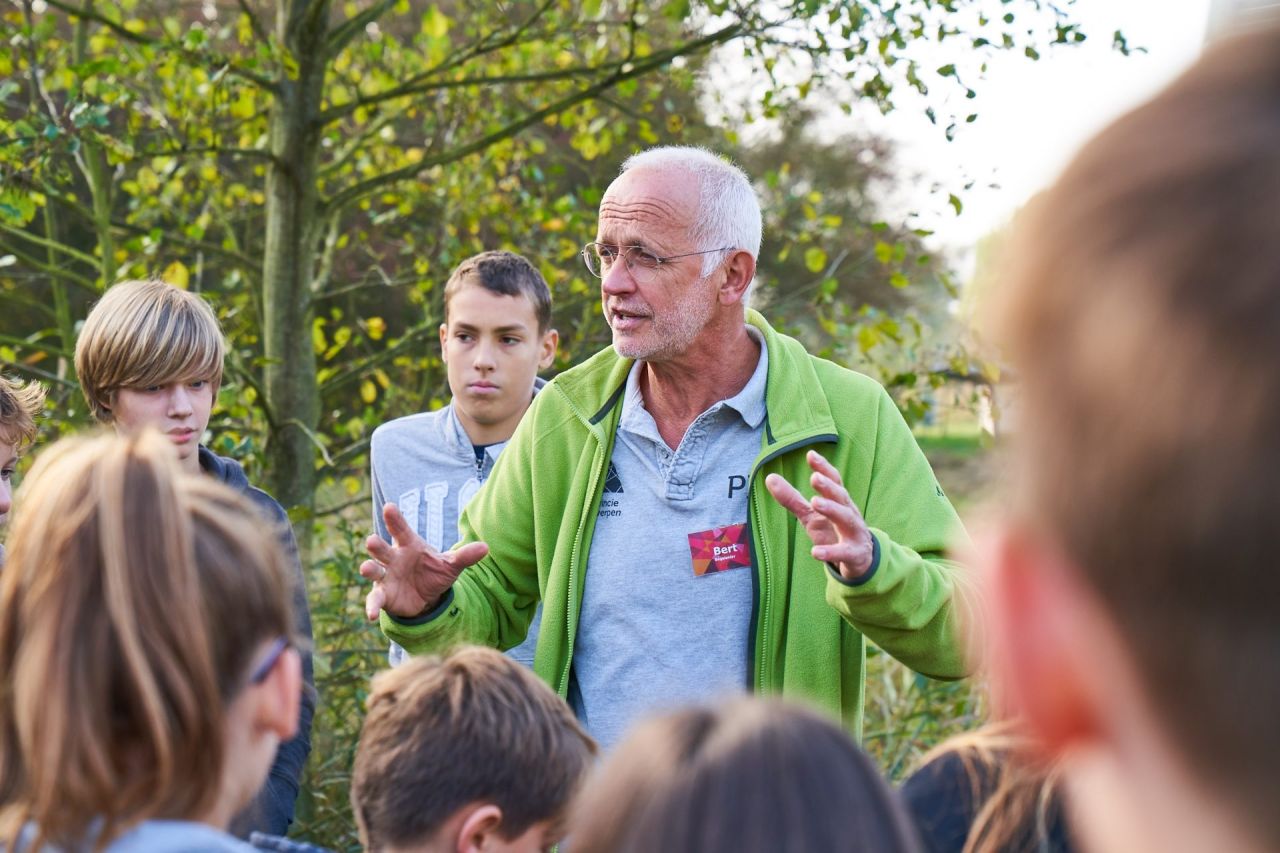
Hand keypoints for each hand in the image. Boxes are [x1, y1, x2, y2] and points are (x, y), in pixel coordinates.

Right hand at [361, 503, 488, 620]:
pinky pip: (375, 599)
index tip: (389, 507)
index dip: (395, 519)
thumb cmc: (434, 572)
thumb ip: (465, 556)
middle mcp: (393, 558)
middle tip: (372, 540)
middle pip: (382, 549)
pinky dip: (372, 606)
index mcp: (409, 545)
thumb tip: (486, 547)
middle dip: (376, 545)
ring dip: (369, 569)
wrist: (427, 596)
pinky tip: (373, 615)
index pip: (401, 530)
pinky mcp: (383, 595)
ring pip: (374, 570)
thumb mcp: (451, 565)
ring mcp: (386, 576)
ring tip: (365, 568)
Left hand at [765, 450, 874, 580]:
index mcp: (839, 502)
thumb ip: (792, 498)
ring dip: (832, 510)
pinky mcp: (855, 554)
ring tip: (815, 502)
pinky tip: (814, 552)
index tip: (811, 455)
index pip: (834, 481)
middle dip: (828, 487)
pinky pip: (843, 553)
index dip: (824, 468)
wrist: (861, 561)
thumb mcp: (811, 515)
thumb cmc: (834, 532)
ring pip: (846, 519)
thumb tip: (769, 477)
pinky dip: (830, 552)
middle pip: (841, 497)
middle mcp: (849, 513)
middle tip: (814, 477)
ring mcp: (854, 534)